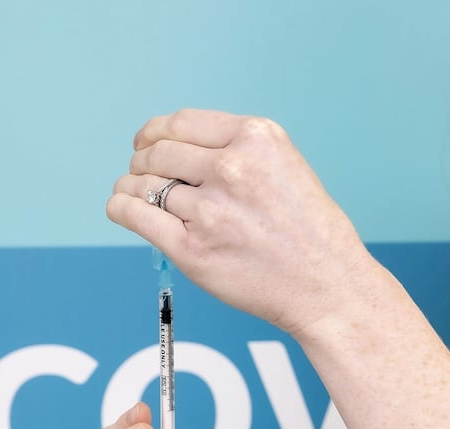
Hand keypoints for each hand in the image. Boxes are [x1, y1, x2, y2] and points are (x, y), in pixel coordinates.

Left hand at [107, 109, 382, 334]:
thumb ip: (238, 152)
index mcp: (257, 139)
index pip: (181, 122)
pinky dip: (121, 207)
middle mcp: (233, 167)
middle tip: (145, 173)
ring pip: (142, 183)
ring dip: (133, 186)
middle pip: (158, 152)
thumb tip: (178, 149)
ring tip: (137, 195)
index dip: (155, 132)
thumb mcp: (287, 167)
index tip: (147, 141)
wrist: (328, 286)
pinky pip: (134, 213)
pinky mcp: (192, 248)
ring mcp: (210, 209)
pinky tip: (124, 208)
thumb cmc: (313, 234)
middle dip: (144, 161)